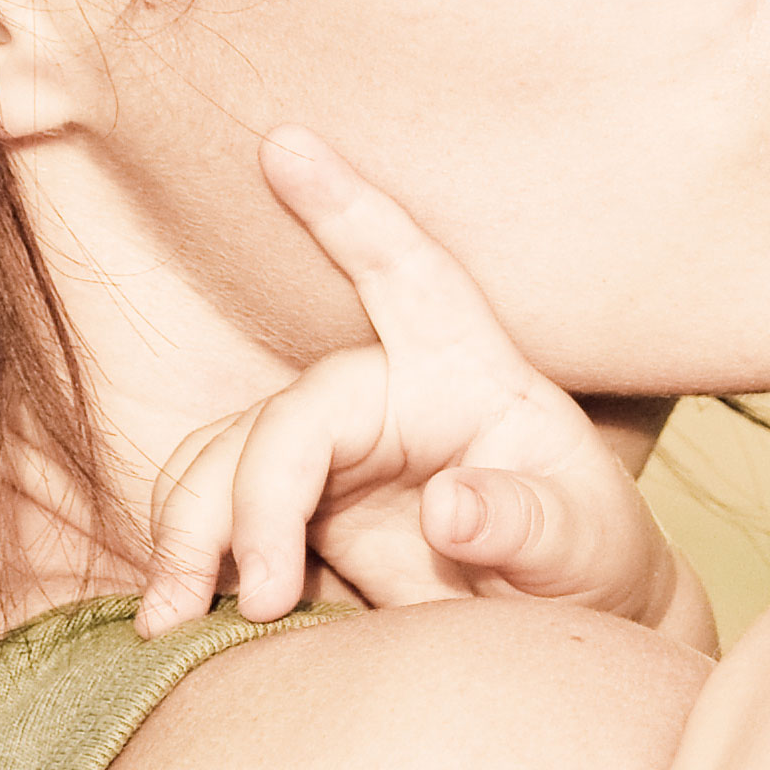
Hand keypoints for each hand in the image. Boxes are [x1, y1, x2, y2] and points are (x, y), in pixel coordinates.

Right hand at [133, 128, 712, 650]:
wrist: (561, 624)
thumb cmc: (591, 565)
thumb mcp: (588, 549)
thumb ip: (530, 524)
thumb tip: (452, 507)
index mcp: (471, 375)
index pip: (410, 274)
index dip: (350, 211)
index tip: (286, 145)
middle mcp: (391, 396)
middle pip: (292, 414)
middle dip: (254, 498)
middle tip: (263, 596)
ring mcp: (336, 449)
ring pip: (224, 458)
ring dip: (190, 531)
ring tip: (183, 618)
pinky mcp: (297, 503)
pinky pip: (210, 503)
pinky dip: (184, 555)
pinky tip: (177, 618)